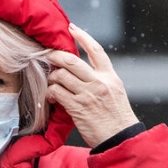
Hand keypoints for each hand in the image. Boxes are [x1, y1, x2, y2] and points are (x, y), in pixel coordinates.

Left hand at [46, 24, 138, 147]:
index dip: (83, 37)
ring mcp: (88, 94)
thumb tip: (82, 73)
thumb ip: (101, 81)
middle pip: (71, 60)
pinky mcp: (78, 107)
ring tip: (51, 84)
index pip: (96, 50)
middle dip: (55, 56)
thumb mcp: (115, 93)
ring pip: (61, 75)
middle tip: (47, 56)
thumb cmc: (116, 120)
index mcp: (110, 77)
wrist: (120, 139)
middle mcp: (99, 82)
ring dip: (51, 78)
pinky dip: (50, 93)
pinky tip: (51, 98)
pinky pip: (57, 92)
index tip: (72, 28)